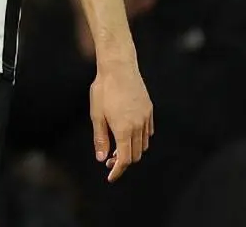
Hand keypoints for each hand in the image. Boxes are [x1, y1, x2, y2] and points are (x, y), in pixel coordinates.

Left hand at [90, 62, 152, 181]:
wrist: (118, 67)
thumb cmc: (104, 90)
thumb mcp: (96, 114)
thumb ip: (100, 138)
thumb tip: (102, 159)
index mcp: (123, 129)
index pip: (124, 160)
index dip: (118, 171)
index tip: (110, 177)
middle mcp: (138, 126)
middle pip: (135, 155)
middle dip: (123, 162)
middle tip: (109, 160)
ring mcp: (145, 118)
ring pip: (143, 145)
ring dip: (132, 150)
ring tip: (118, 146)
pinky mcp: (149, 110)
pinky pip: (148, 132)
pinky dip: (140, 139)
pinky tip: (129, 134)